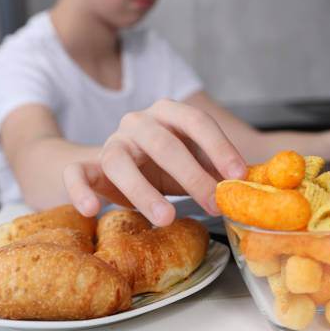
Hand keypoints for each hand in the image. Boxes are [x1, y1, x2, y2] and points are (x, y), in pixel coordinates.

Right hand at [63, 99, 247, 225]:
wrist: (124, 167)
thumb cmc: (168, 166)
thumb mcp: (197, 163)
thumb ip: (219, 170)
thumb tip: (253, 187)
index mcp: (170, 113)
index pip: (196, 121)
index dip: (219, 147)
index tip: (239, 176)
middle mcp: (138, 122)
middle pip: (163, 143)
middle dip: (192, 175)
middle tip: (213, 204)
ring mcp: (111, 142)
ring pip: (119, 160)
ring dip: (144, 191)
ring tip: (167, 217)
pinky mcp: (89, 165)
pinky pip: (76, 173)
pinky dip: (80, 190)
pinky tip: (91, 210)